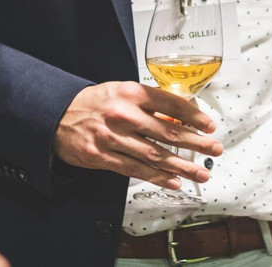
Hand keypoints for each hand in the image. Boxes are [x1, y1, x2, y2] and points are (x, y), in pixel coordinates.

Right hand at [54, 81, 221, 188]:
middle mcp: (124, 115)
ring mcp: (112, 138)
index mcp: (131, 93)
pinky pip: (135, 170)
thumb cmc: (96, 102)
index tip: (209, 125)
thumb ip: (147, 101)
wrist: (57, 115)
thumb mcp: (121, 90)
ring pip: (155, 155)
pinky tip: (174, 181)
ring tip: (201, 173)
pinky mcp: (102, 157)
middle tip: (215, 149)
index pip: (170, 103)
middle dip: (195, 143)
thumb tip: (180, 114)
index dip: (193, 116)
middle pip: (167, 132)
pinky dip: (157, 177)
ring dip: (182, 166)